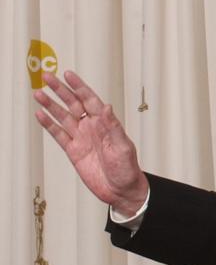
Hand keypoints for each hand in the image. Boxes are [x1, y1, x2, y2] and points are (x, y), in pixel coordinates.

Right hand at [33, 71, 148, 216]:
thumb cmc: (128, 168)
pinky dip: (49, 125)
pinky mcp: (73, 151)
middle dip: (60, 90)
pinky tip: (40, 114)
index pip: (90, 100)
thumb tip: (106, 107)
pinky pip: (59, 134)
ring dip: (51, 105)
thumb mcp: (123, 147)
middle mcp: (92, 127)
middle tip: (47, 77)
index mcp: (105, 123)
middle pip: (73, 104)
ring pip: (63, 117)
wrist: (121, 190)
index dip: (79, 87)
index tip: (68, 74)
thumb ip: (113, 127)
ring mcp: (81, 138)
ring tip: (38, 93)